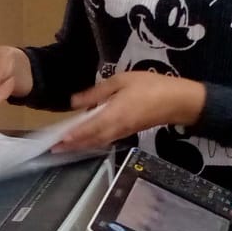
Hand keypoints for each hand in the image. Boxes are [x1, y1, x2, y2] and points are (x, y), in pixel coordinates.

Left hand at [53, 72, 205, 152]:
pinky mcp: (129, 132)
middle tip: (55, 149)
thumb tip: (75, 102)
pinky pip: (107, 139)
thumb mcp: (121, 81)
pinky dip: (94, 141)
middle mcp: (116, 127)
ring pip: (98, 142)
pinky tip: (88, 138)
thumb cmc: (150, 86)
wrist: (177, 101)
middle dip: (73, 145)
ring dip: (82, 145)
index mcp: (113, 114)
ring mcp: (123, 132)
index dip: (72, 136)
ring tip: (67, 147)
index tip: (57, 141)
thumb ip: (97, 92)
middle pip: (91, 140)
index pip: (88, 128)